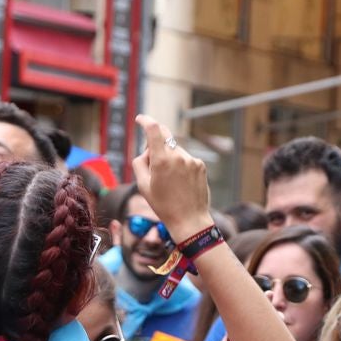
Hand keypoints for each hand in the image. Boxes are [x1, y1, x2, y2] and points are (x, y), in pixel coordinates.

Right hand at [130, 114, 212, 240]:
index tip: (140, 119)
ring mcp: (191, 160)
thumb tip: (147, 151)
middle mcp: (177, 156)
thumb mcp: (143, 186)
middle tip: (151, 159)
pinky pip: (185, 158)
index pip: (153, 129)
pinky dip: (179, 165)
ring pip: (175, 149)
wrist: (189, 220)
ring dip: (168, 157)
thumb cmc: (163, 206)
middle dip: (155, 142)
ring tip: (168, 181)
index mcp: (161, 161)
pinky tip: (179, 182)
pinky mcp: (200, 165)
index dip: (145, 121)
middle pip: (164, 136)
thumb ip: (140, 163)